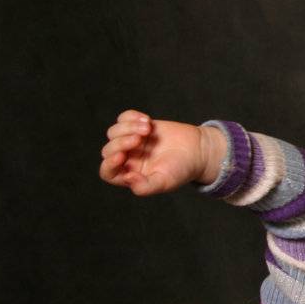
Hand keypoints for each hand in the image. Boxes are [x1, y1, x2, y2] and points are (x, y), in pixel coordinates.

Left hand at [99, 110, 220, 194]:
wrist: (197, 150)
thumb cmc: (182, 170)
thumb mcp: (164, 183)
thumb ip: (145, 187)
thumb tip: (127, 178)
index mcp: (129, 175)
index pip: (107, 172)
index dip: (109, 164)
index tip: (121, 156)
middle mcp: (126, 159)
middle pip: (108, 150)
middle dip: (121, 143)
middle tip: (139, 139)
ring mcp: (130, 141)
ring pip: (113, 132)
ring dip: (127, 128)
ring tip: (147, 129)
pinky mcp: (138, 126)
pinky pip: (124, 118)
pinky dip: (131, 117)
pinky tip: (147, 121)